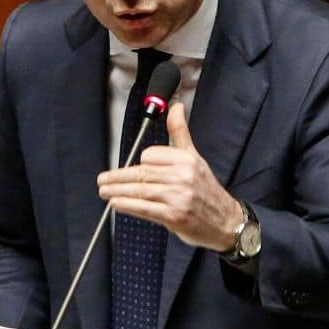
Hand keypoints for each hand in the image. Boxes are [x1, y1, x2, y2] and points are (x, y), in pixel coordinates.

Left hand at [98, 102, 243, 250]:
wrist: (226, 221)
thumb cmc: (206, 189)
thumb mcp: (195, 156)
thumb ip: (180, 132)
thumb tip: (176, 106)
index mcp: (186, 160)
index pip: (151, 155)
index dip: (138, 162)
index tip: (129, 168)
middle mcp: (182, 177)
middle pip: (142, 173)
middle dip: (118, 177)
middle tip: (102, 179)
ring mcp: (178, 197)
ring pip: (141, 190)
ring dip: (118, 191)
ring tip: (105, 191)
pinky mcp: (174, 216)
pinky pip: (145, 208)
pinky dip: (128, 206)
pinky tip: (116, 204)